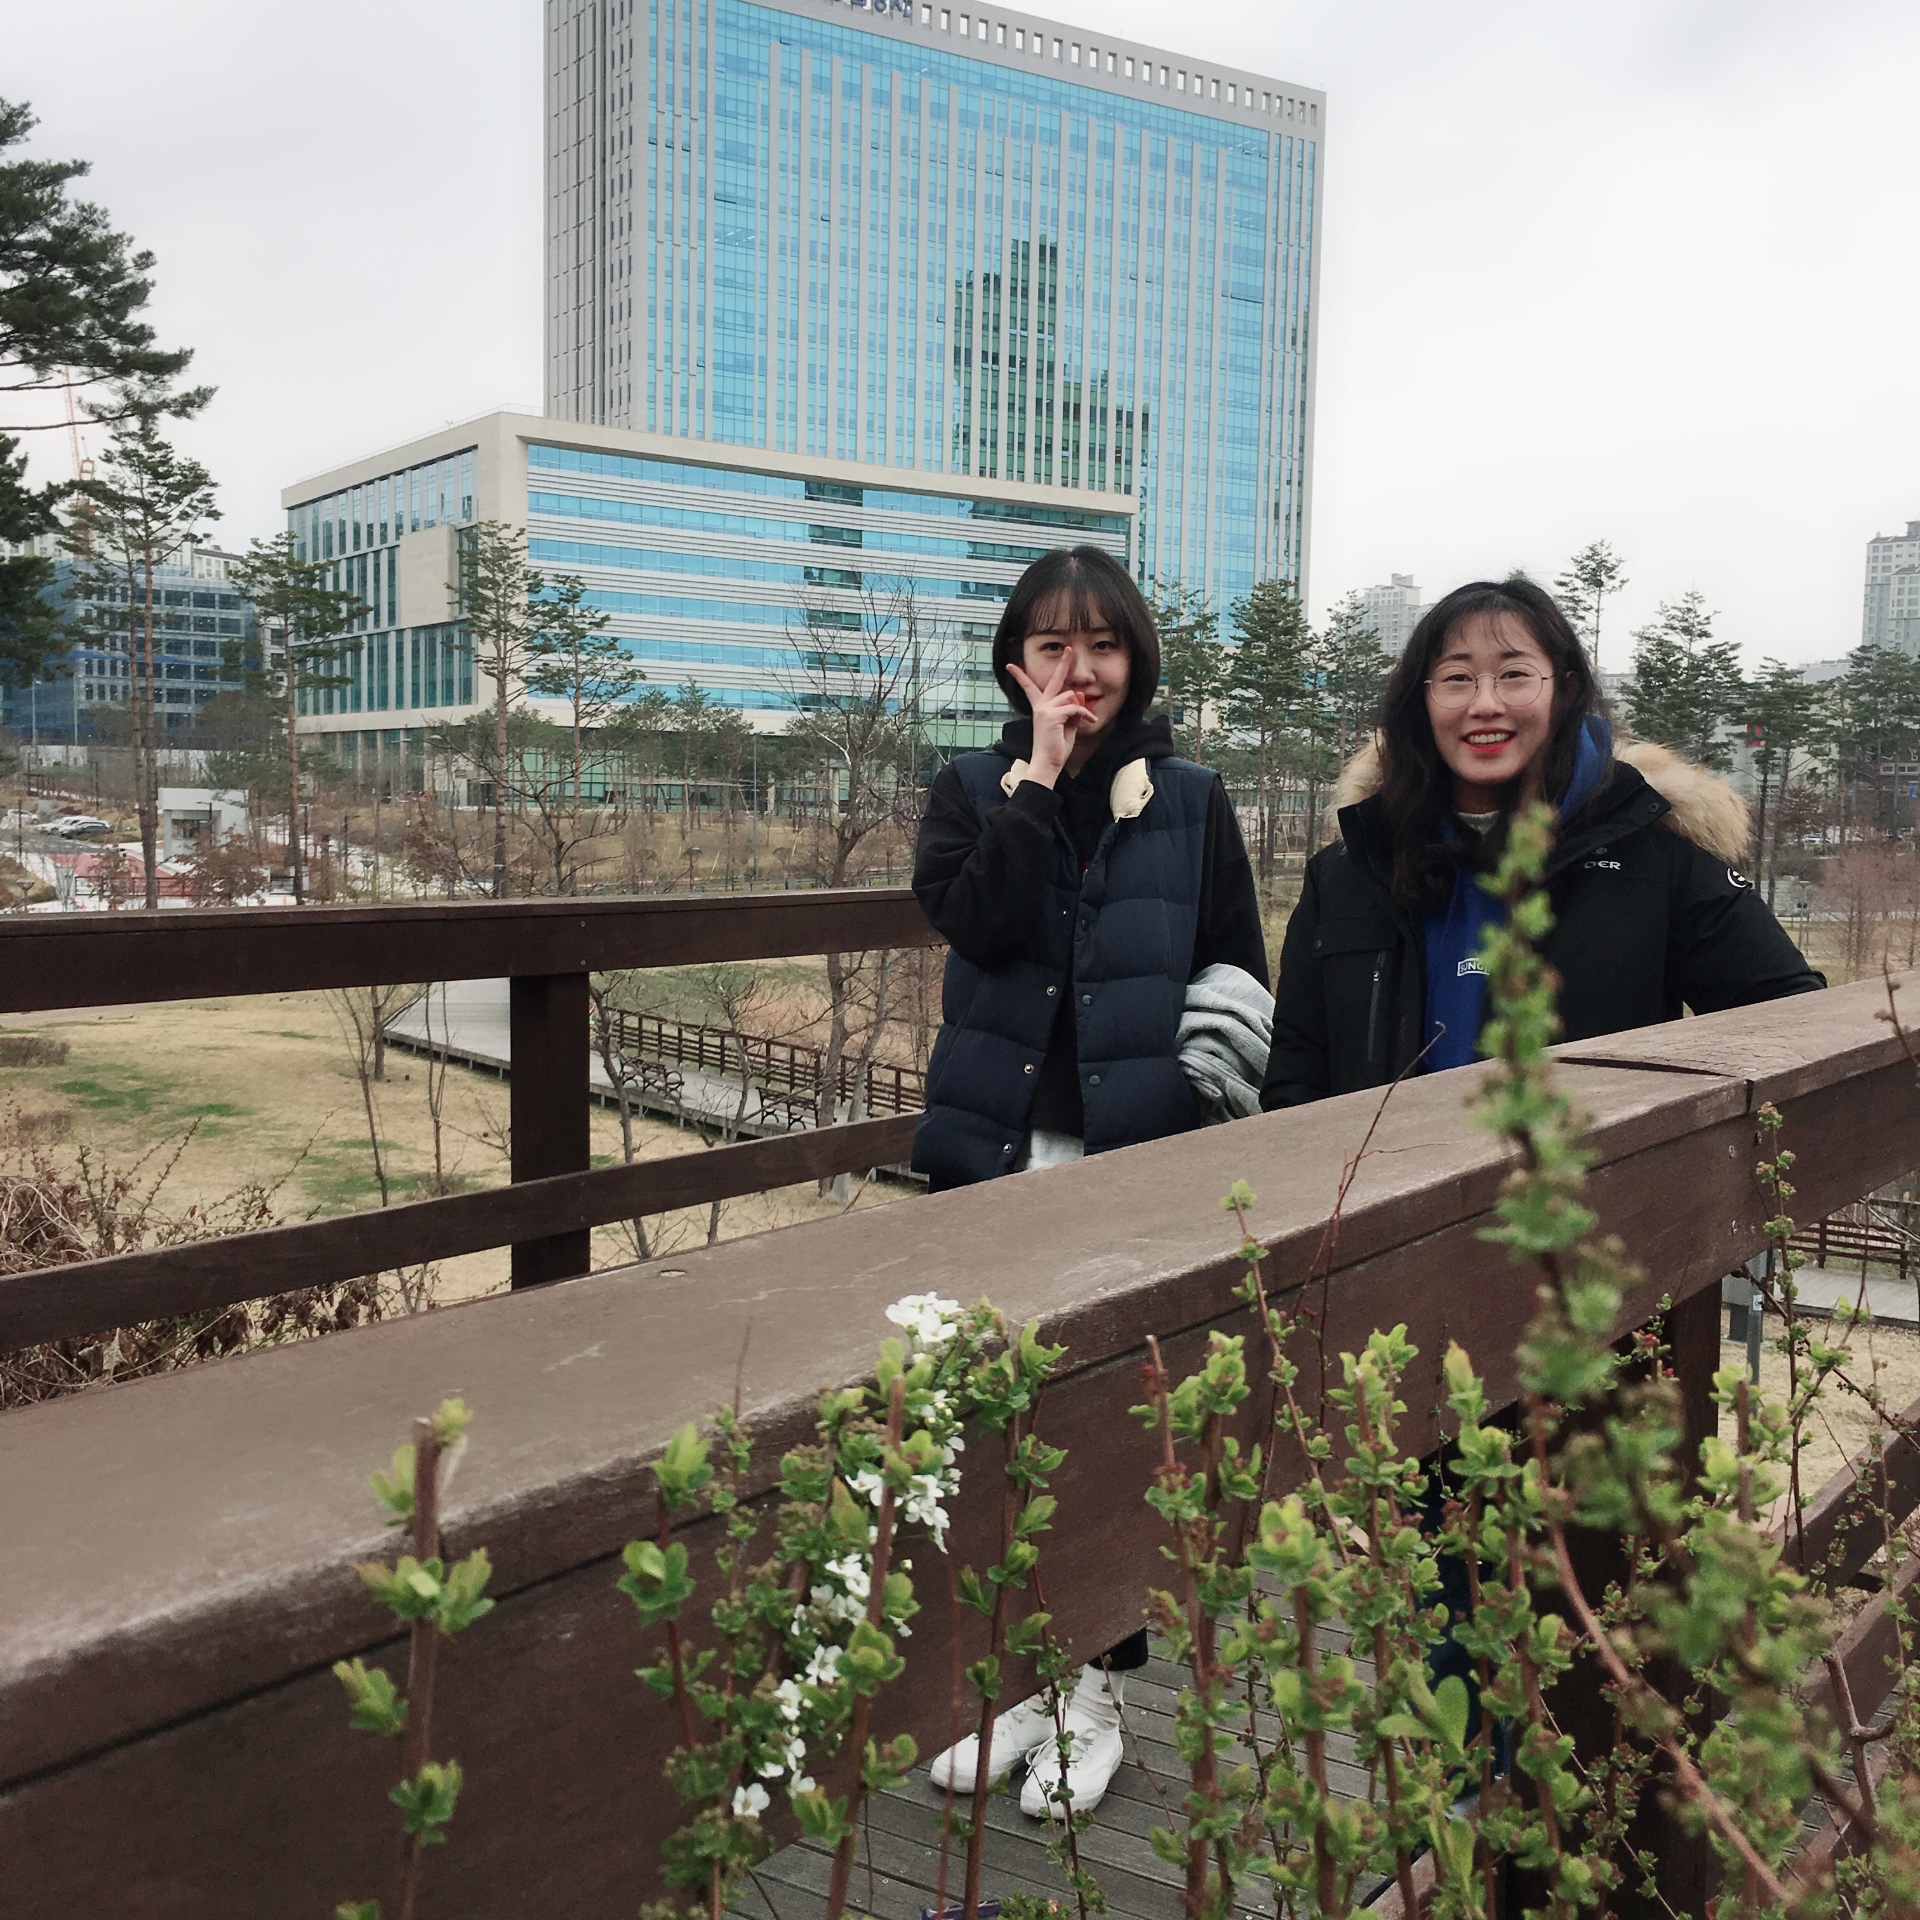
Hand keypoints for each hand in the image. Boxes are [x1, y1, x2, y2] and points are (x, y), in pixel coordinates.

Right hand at [1007, 653, 1097, 786]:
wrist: (1047, 763)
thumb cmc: (1056, 747)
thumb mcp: (1067, 725)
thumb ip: (1071, 709)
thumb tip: (1076, 692)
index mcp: (1041, 707)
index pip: (1030, 688)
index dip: (1020, 676)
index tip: (1010, 666)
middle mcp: (1041, 705)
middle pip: (1054, 679)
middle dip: (1063, 663)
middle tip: (1068, 649)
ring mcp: (1045, 709)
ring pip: (1070, 697)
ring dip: (1080, 709)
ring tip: (1082, 722)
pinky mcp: (1052, 715)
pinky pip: (1075, 708)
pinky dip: (1085, 715)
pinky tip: (1090, 721)